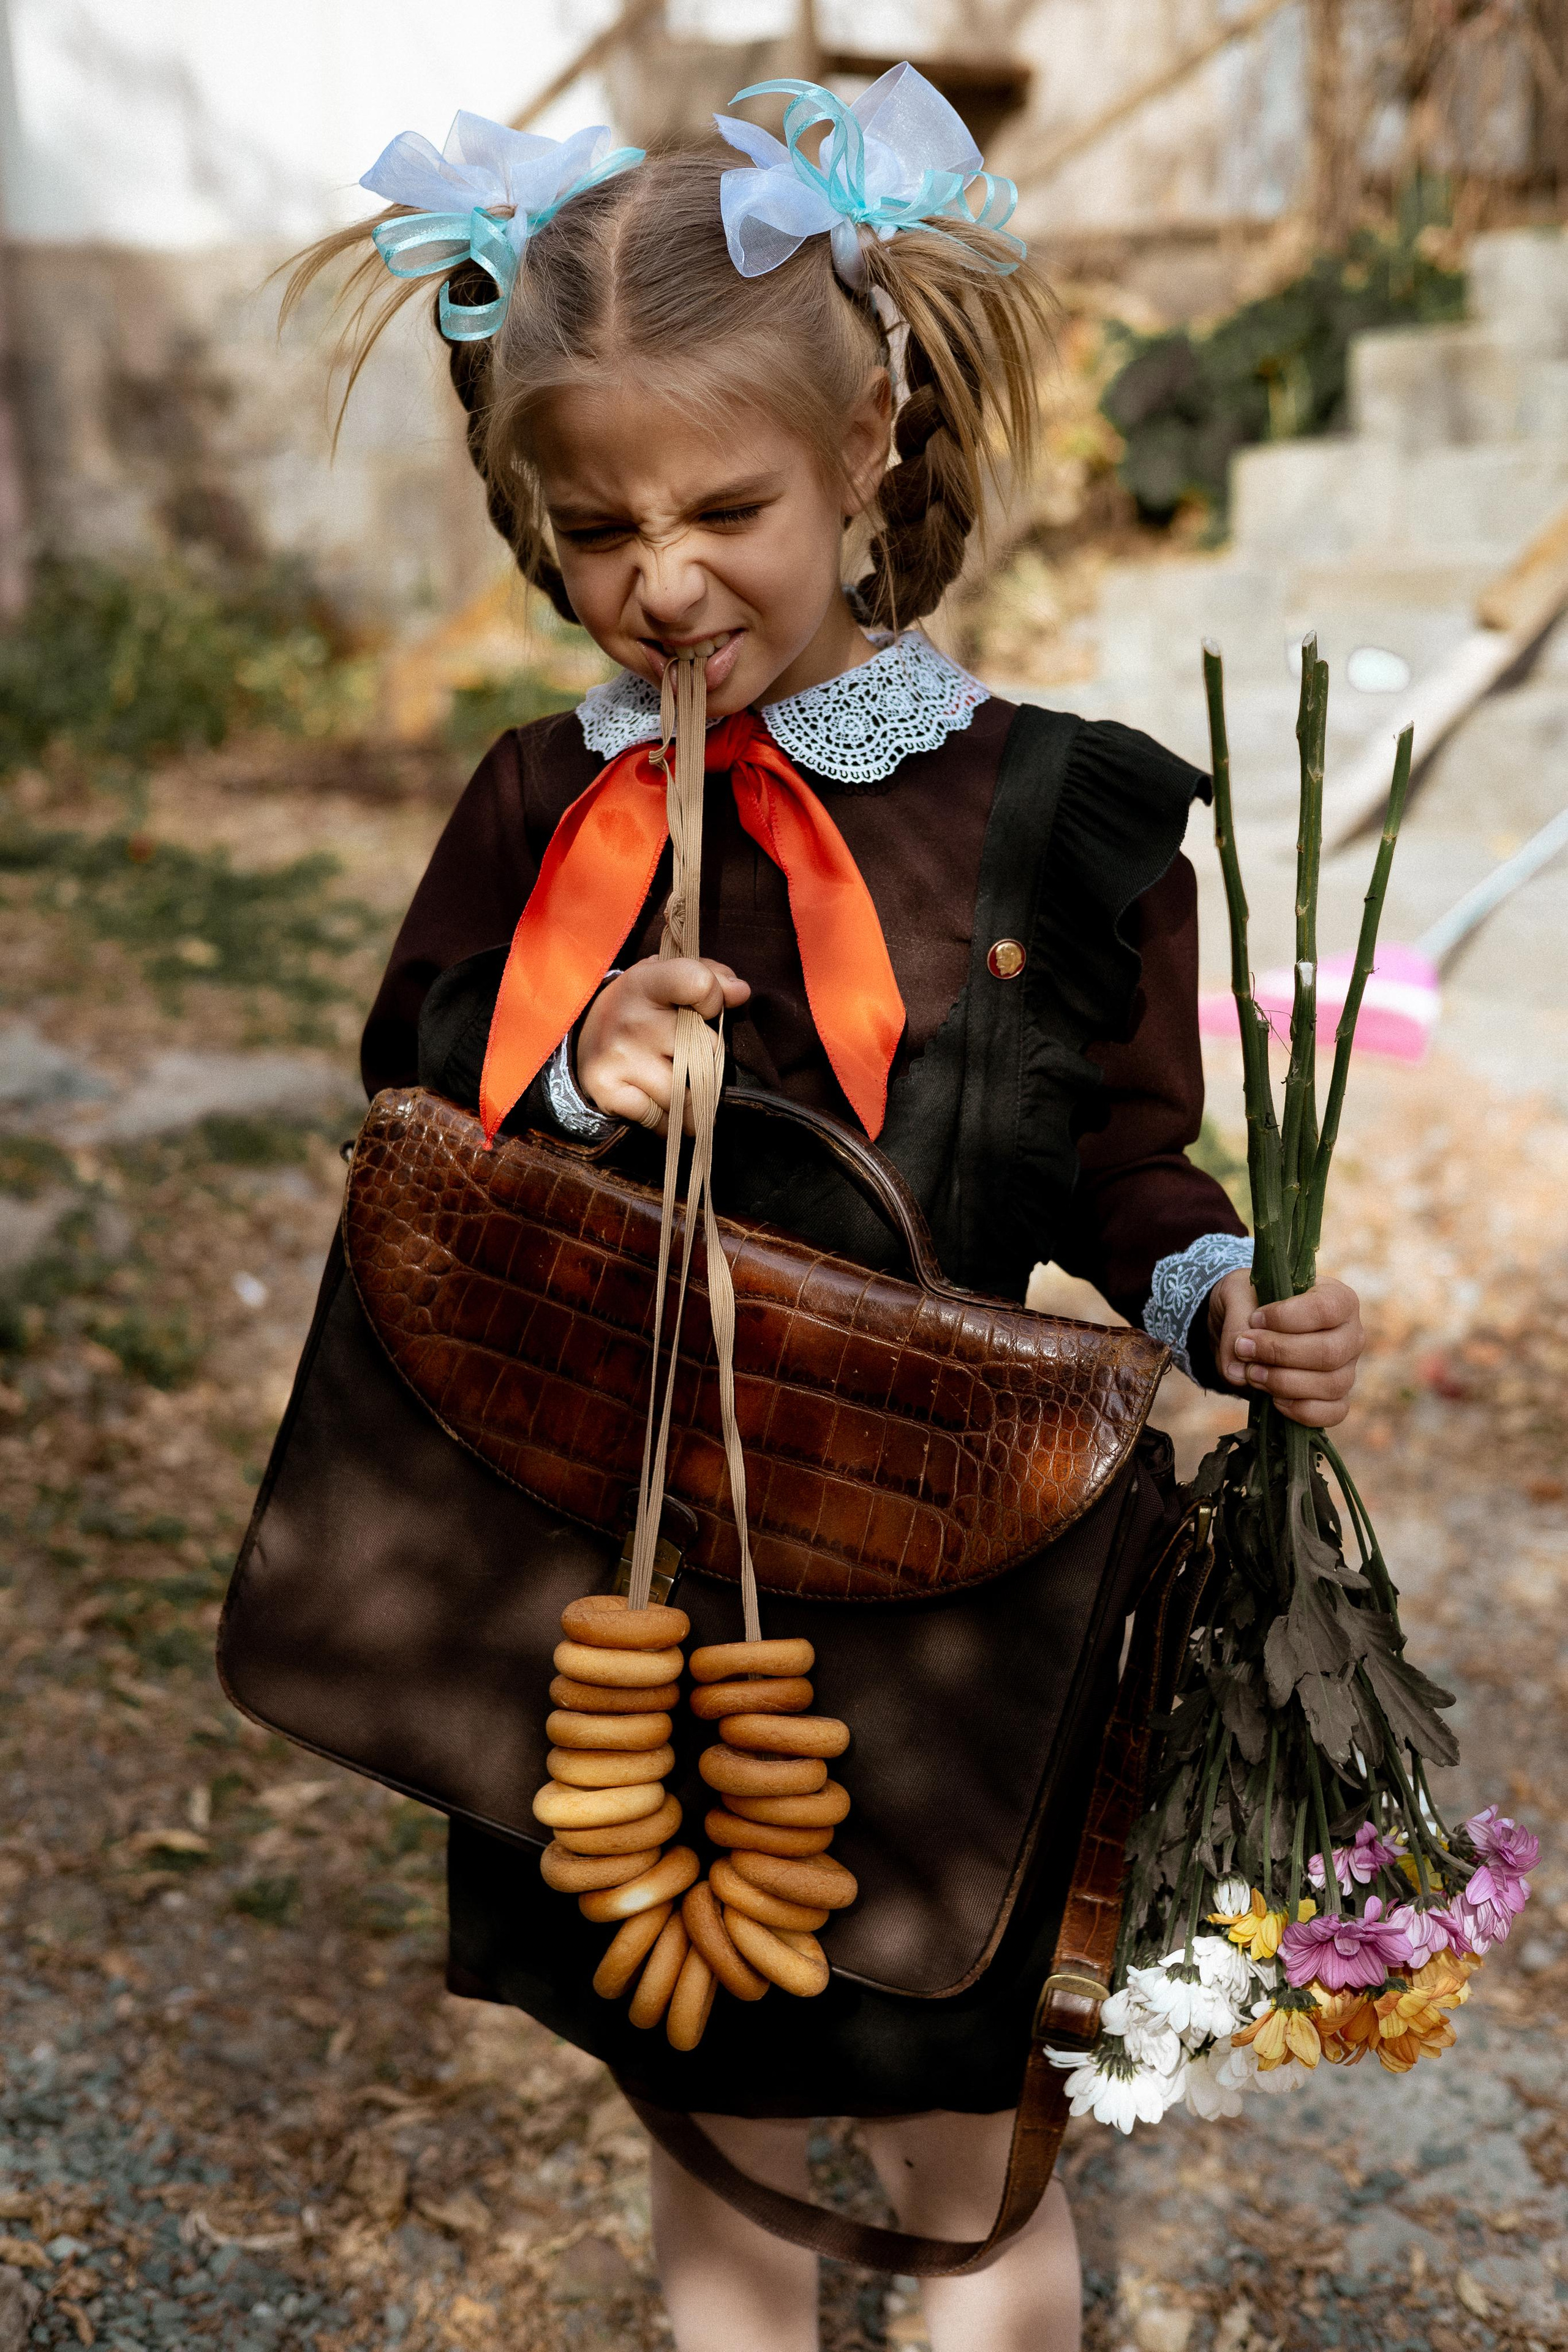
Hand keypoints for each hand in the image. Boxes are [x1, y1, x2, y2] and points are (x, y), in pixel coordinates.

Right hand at [577, 956, 750, 1134]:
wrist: (582, 1033)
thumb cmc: (644, 1005)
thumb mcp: (670, 977)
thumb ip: (712, 976)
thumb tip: (741, 992)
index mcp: (648, 983)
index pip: (698, 984)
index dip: (714, 999)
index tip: (705, 1009)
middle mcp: (632, 1020)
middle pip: (705, 1051)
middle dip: (709, 1060)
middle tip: (694, 1057)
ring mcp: (619, 1058)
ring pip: (686, 1094)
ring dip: (692, 1100)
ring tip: (684, 1089)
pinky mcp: (608, 1092)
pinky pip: (661, 1119)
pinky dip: (667, 1121)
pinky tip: (661, 1105)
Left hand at [1208, 1272, 1364, 1427]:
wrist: (1249, 1328)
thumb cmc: (1252, 1304)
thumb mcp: (1237, 1296)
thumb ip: (1236, 1323)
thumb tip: (1237, 1371)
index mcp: (1338, 1299)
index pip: (1325, 1309)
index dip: (1286, 1318)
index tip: (1254, 1320)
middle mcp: (1351, 1335)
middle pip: (1329, 1352)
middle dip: (1280, 1354)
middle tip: (1244, 1349)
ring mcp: (1347, 1368)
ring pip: (1331, 1385)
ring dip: (1284, 1383)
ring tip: (1251, 1373)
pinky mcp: (1337, 1398)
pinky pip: (1332, 1413)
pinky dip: (1301, 1411)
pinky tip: (1273, 1400)